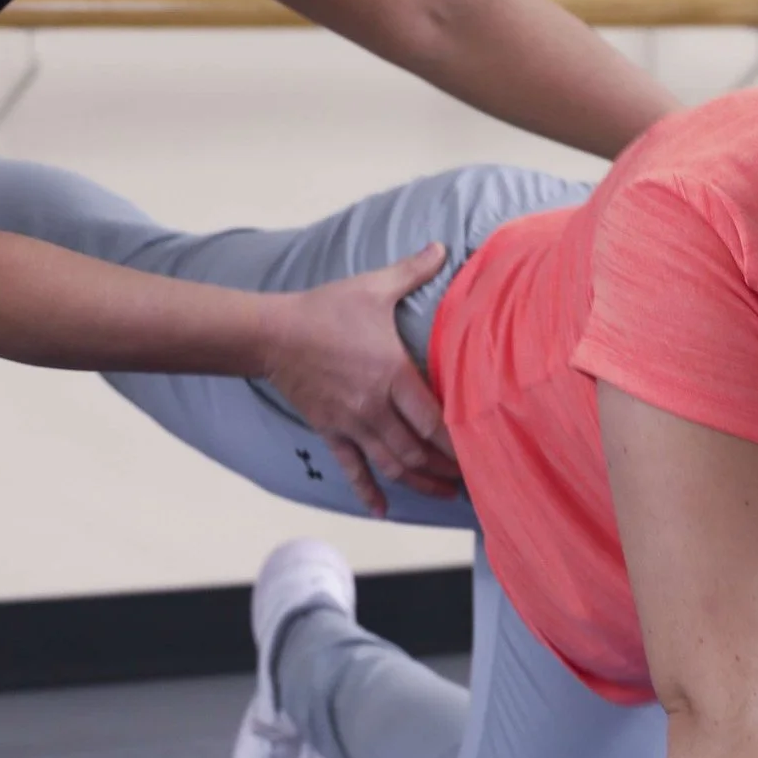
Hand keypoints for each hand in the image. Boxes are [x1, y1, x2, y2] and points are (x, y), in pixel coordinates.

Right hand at [259, 243, 460, 514]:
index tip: (484, 455)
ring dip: (422, 483)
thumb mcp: (373, 287)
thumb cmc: (326, 310)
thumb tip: (443, 246)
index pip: (435, 421)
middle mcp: (374, 407)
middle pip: (419, 452)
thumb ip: (412, 270)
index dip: (460, 444)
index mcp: (392, 375)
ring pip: (392, 465)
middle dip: (449, 471)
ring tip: (446, 493)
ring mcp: (351, 424)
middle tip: (475, 481)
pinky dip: (369, 492)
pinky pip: (353, 469)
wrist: (272, 333)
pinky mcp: (331, 431)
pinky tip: (383, 511)